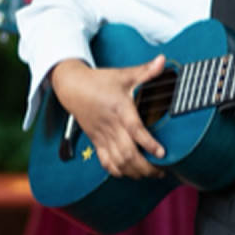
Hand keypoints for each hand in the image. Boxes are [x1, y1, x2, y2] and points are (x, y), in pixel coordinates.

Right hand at [49, 57, 168, 179]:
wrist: (72, 87)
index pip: (135, 129)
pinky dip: (117, 171)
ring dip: (134, 172)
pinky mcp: (96, 141)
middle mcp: (111, 125)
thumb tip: (162, 60)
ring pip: (117, 162)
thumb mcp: (124, 74)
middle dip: (145, 167)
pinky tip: (129, 173)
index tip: (162, 152)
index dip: (149, 143)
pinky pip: (105, 162)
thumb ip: (146, 71)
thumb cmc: (100, 81)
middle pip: (127, 153)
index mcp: (120, 108)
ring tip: (149, 174)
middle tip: (161, 170)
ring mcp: (102, 135)